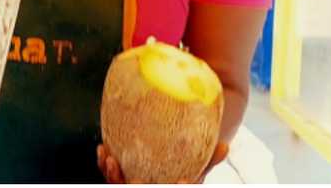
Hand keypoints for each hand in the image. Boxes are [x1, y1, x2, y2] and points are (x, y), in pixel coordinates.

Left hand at [98, 141, 229, 183]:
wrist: (168, 169)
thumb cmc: (186, 168)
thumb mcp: (198, 166)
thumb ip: (210, 159)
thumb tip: (226, 146)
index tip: (183, 181)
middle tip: (135, 180)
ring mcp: (133, 185)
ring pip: (120, 186)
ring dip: (114, 176)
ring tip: (112, 159)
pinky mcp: (120, 179)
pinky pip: (111, 176)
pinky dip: (105, 165)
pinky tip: (104, 150)